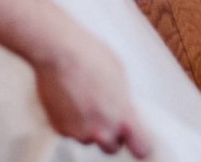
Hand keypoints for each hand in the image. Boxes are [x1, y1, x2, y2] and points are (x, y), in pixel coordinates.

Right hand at [35, 30, 154, 157]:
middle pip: (111, 147)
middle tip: (105, 115)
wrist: (59, 52)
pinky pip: (70, 131)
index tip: (138, 140)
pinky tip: (70, 99)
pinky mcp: (60, 129)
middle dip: (110, 135)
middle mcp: (102, 129)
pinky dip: (70, 120)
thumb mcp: (120, 75)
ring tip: (83, 99)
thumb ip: (123, 102)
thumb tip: (123, 109)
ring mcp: (79, 131)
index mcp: (123, 116)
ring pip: (88, 138)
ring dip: (87, 126)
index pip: (141, 148)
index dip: (139, 143)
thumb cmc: (89, 56)